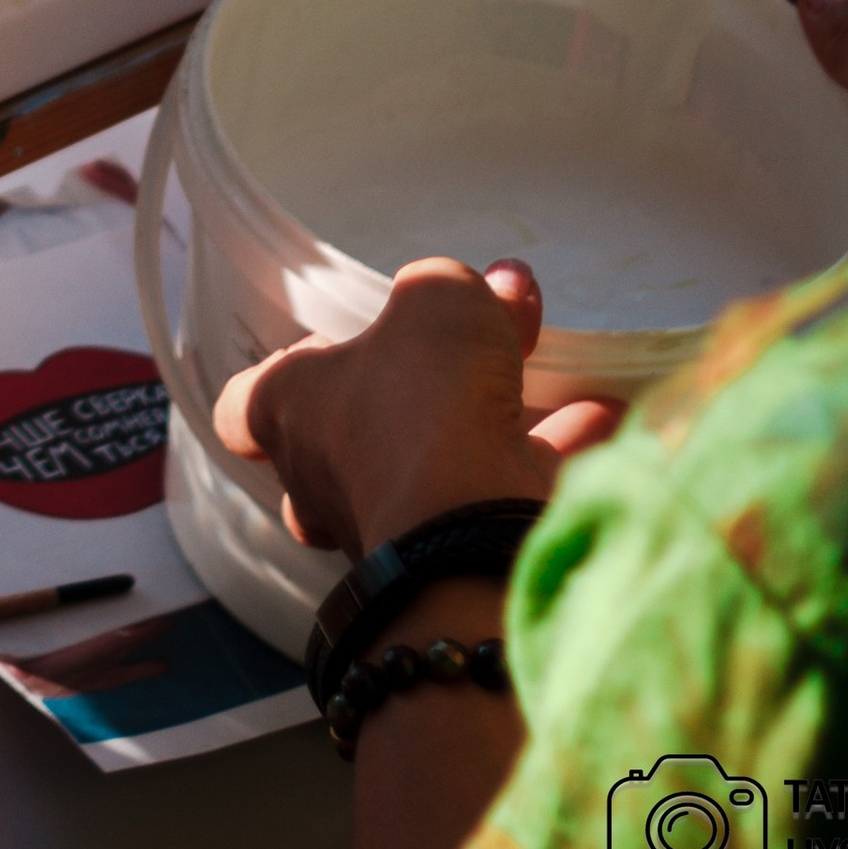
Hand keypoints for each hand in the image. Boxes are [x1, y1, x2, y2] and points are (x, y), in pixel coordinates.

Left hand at [211, 258, 623, 562]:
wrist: (472, 529)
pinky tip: (600, 415)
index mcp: (290, 412)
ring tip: (552, 374)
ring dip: (486, 426)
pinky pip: (499, 497)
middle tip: (452, 367)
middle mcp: (327, 480)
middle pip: (339, 447)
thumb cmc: (420, 401)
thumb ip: (453, 289)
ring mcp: (391, 531)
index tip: (317, 355)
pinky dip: (548, 458)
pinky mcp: (458, 562)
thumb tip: (492, 286)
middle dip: (396, 411)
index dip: (276, 382)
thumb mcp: (435, 301)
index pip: (246, 409)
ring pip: (427, 476)